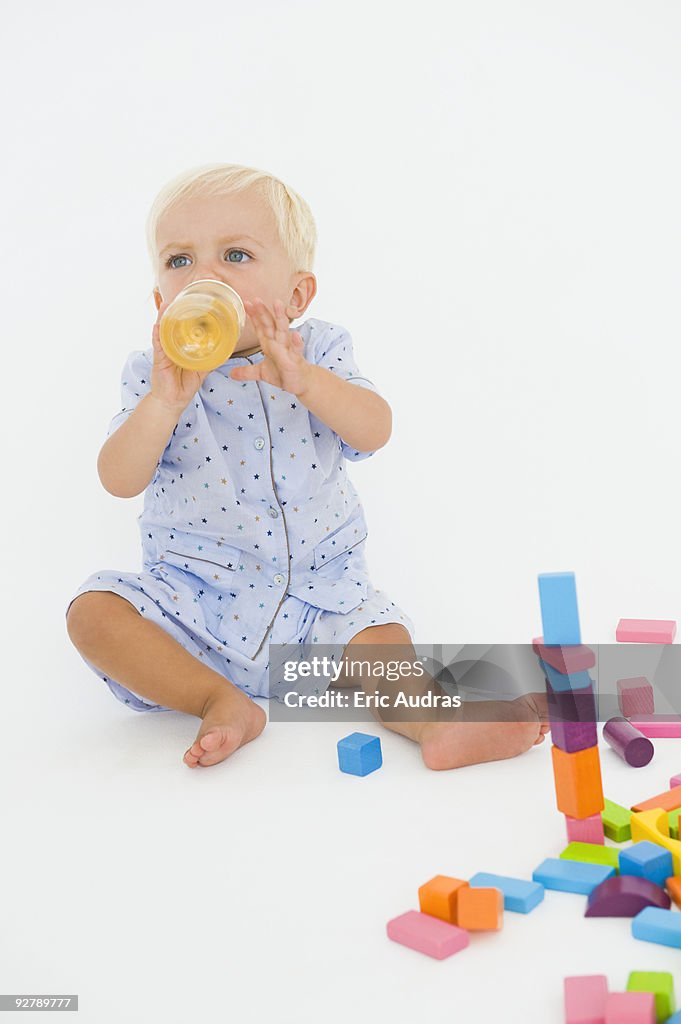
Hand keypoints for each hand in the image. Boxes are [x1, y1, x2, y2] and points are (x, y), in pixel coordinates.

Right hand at [150, 300, 209, 414]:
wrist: (173, 402)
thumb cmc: (185, 385)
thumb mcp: (201, 370)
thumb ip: (211, 360)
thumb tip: (226, 351)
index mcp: (180, 347)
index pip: (181, 329)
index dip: (184, 316)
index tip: (191, 302)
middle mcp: (171, 347)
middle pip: (171, 326)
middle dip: (172, 312)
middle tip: (177, 297)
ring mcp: (164, 353)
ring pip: (163, 332)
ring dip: (163, 318)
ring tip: (166, 304)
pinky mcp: (159, 361)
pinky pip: (158, 346)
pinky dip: (158, 335)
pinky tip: (157, 326)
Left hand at [229, 297, 312, 395]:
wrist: (301, 382)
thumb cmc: (284, 372)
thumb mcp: (261, 372)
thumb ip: (247, 371)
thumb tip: (231, 373)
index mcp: (269, 343)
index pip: (260, 327)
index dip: (253, 315)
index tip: (246, 303)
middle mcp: (278, 342)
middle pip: (270, 324)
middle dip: (263, 312)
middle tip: (256, 299)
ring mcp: (288, 349)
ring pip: (283, 331)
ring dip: (280, 317)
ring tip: (277, 304)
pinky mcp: (296, 359)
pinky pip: (296, 350)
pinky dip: (296, 342)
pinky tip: (295, 335)